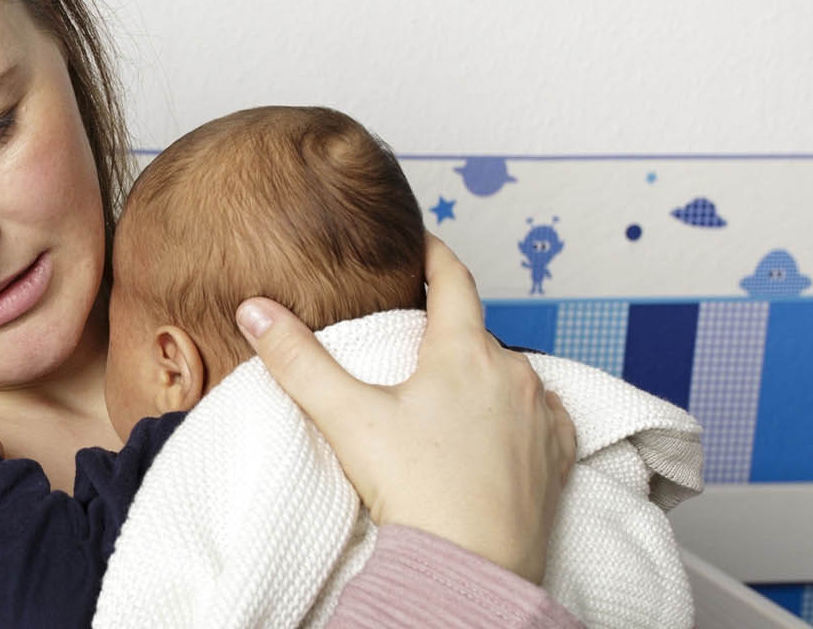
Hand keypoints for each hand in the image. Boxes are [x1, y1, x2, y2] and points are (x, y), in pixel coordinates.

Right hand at [233, 233, 576, 582]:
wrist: (472, 568)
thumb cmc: (418, 493)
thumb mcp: (347, 419)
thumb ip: (299, 361)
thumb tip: (255, 311)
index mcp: (464, 353)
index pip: (453, 280)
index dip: (434, 254)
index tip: (422, 243)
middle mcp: (513, 373)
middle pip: (478, 334)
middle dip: (448, 335)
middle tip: (415, 347)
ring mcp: (541, 415)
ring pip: (511, 375)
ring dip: (484, 377)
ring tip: (450, 397)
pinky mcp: (558, 456)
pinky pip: (545, 417)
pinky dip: (521, 414)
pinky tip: (501, 430)